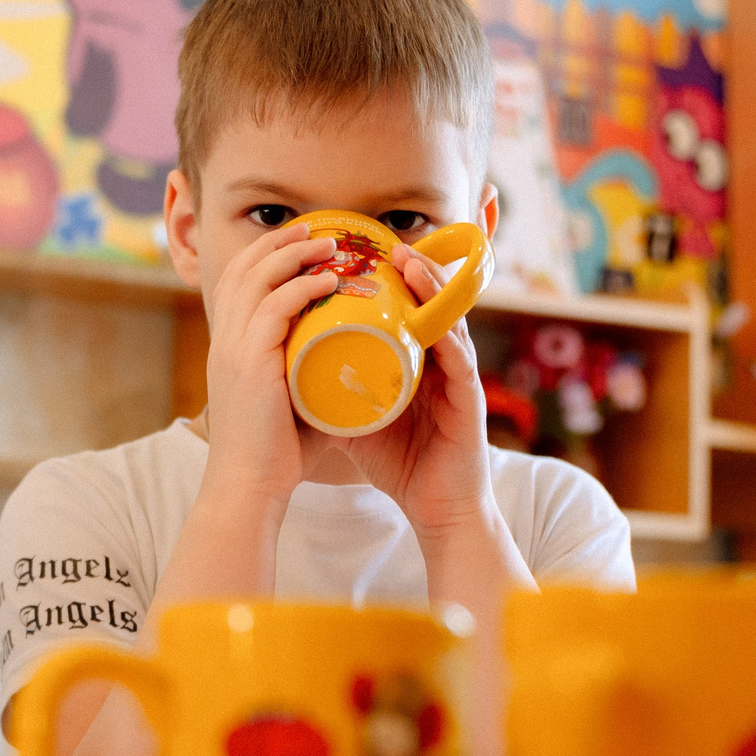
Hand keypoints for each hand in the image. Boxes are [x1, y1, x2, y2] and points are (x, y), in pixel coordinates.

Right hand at [198, 219, 340, 509]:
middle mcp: (224, 340)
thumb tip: (353, 358)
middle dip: (280, 242)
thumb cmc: (276, 453)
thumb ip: (313, 373)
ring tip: (329, 244)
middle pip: (243, 268)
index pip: (237, 281)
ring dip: (294, 254)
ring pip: (257, 279)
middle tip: (317, 228)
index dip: (266, 254)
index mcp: (228, 346)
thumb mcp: (292, 399)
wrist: (249, 487)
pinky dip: (301, 286)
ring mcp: (232, 349)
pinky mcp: (248, 362)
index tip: (302, 241)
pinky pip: (273, 307)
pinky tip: (328, 280)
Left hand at [338, 248, 496, 536]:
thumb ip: (328, 394)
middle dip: (411, 270)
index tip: (362, 254)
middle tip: (385, 244)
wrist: (437, 511)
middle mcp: (442, 361)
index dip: (390, 280)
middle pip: (431, 304)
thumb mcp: (355, 420)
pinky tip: (432, 318)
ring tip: (407, 261)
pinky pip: (460, 360)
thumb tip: (285, 372)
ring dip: (430, 288)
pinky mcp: (470, 400)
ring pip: (449, 320)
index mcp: (417, 361)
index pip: (408, 309)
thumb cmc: (400, 464)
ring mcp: (459, 378)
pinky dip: (446, 336)